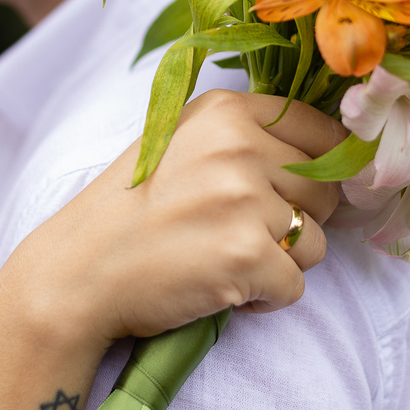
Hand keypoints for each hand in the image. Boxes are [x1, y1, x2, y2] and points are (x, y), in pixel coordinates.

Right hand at [6, 90, 345, 347]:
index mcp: (226, 111)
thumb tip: (329, 154)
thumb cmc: (131, 209)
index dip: (323, 170)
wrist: (79, 270)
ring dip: (279, 262)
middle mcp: (239, 146)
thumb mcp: (181, 142)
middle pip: (324, 191)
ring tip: (225, 260)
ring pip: (314, 242)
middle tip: (241, 234)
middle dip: (295, 221)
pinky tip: (222, 288)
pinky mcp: (247, 256)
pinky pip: (296, 286)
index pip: (322, 132)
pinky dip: (265, 299)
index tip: (302, 194)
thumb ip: (244, 137)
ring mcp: (244, 200)